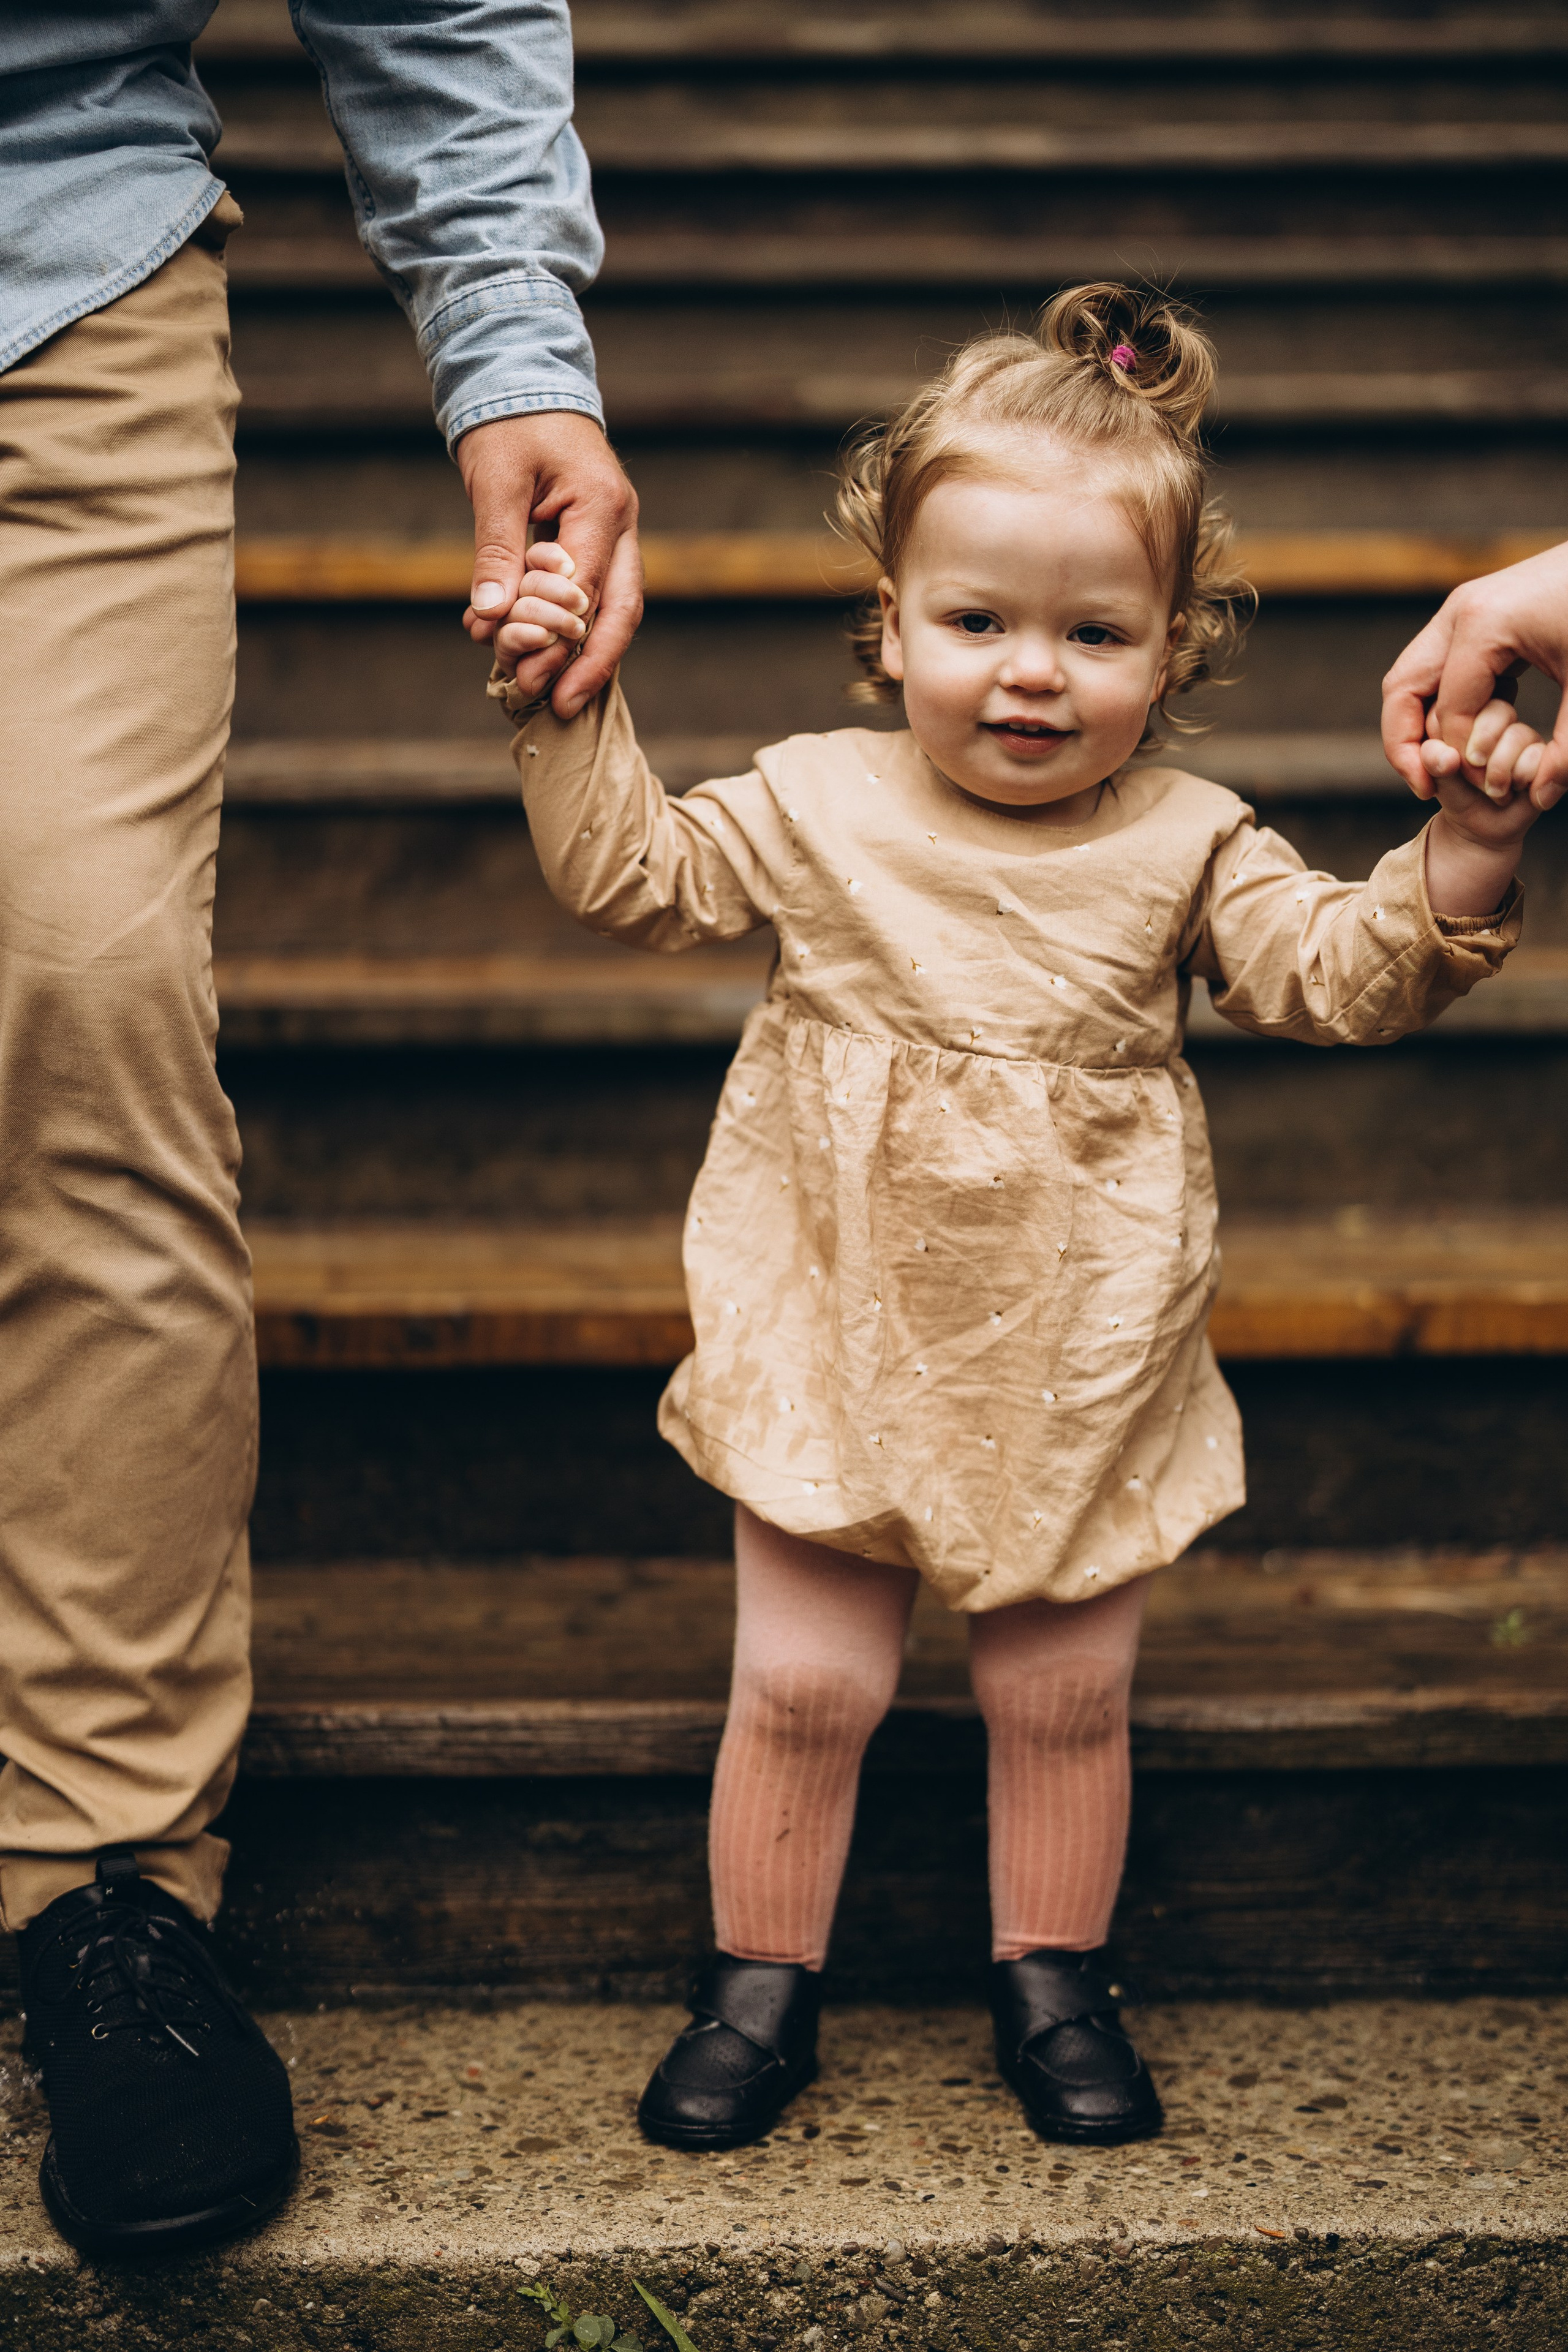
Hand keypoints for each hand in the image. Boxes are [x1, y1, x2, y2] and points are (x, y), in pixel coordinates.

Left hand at [455, 411, 641, 718]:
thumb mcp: (495, 482)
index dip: (557, 636)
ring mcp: (614, 535)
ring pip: (612, 610)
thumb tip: (490, 617)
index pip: (587, 588)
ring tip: (542, 692)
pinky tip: (530, 653)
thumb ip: (497, 550)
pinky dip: (563, 628)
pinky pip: (590, 596)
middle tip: (557, 706)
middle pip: (621, 611)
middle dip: (591, 664)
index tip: (524, 672)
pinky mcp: (595, 542)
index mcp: (603, 506)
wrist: (523, 381)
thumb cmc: (510, 423)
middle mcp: (621, 525)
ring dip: (579, 654)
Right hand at [1381, 538, 1567, 810]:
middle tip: (1423, 787)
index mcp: (1481, 625)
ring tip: (1439, 766)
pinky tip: (1470, 729)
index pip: (1448, 711)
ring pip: (1412, 675)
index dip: (1461, 758)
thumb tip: (1541, 797)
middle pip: (1402, 689)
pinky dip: (1438, 699)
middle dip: (1404, 744)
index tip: (1487, 788)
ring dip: (1417, 722)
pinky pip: (1437, 663)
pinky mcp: (1474, 610)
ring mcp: (1462, 607)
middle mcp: (1459, 612)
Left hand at [1423, 715, 1542, 917]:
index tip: (1448, 766)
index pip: (1463, 705)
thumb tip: (1448, 756)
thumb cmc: (1456, 794)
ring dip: (1500, 770)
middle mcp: (1497, 717)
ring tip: (1493, 790)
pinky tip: (1514, 790)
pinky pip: (1537, 755)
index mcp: (1467, 712)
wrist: (1479, 826)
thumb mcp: (1435, 777)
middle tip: (1474, 776)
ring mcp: (1522, 734)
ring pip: (1519, 733)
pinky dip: (1520, 778)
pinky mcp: (1542, 753)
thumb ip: (1433, 761)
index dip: (1455, 739)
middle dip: (1481, 752)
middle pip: (1498, 711)